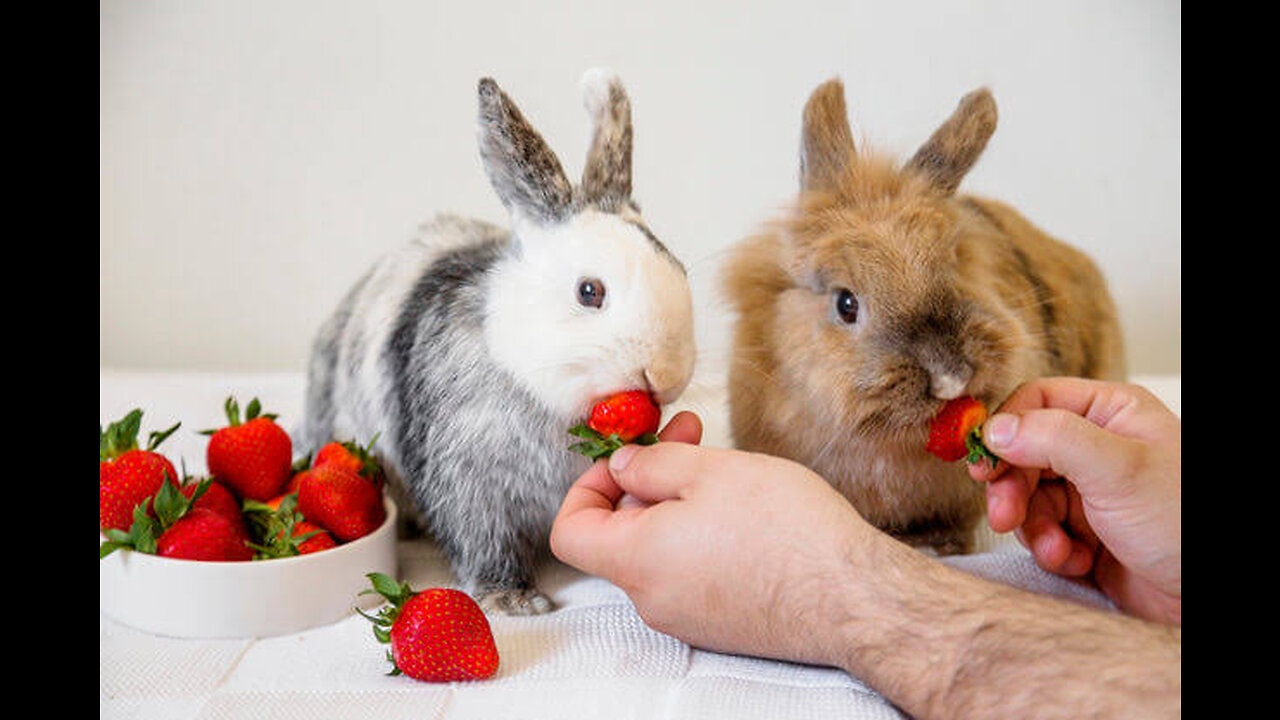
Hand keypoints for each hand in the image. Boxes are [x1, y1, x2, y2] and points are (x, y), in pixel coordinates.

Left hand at [550, 411, 873, 666]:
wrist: (852, 598)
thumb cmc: (787, 532)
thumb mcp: (711, 471)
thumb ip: (652, 465)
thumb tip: (623, 466)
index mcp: (636, 560)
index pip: (569, 532)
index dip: (587, 487)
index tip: (626, 460)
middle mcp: (652, 599)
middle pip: (618, 538)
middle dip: (646, 481)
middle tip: (685, 439)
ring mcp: (686, 617)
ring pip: (658, 553)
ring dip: (677, 505)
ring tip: (723, 469)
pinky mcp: (720, 624)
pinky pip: (689, 574)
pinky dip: (700, 537)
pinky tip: (743, 511)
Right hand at [969, 378, 1180, 623]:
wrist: (1208, 598)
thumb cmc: (1183, 523)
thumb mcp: (1118, 469)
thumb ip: (1053, 439)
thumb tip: (995, 429)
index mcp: (1111, 414)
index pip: (1036, 403)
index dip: (1004, 430)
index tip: (983, 464)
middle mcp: (1098, 447)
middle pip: (1023, 453)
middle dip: (1012, 488)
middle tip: (1004, 516)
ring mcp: (1091, 492)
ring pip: (1028, 497)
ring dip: (1032, 527)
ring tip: (1055, 548)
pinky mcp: (1086, 533)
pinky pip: (1043, 533)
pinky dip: (1050, 551)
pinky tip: (1076, 563)